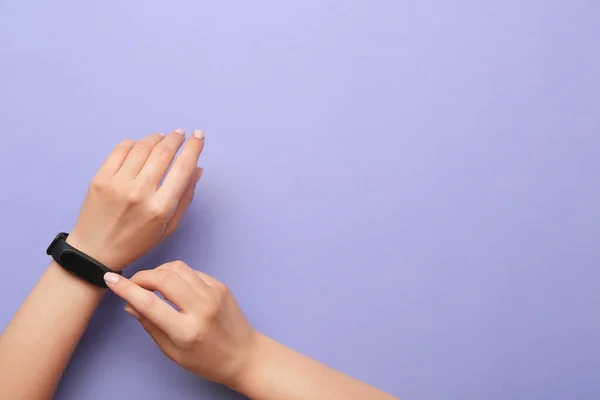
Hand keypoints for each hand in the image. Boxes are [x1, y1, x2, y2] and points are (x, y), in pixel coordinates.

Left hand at [67, 129, 204, 270]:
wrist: (95, 251)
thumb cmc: (137, 241)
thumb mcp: (169, 226)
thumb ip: (185, 197)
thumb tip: (197, 168)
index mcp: (161, 208)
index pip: (182, 168)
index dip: (194, 148)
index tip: (199, 135)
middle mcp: (140, 193)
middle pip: (163, 153)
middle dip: (176, 139)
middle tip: (181, 134)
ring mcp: (118, 183)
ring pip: (142, 147)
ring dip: (156, 138)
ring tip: (162, 138)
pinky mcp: (100, 178)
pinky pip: (120, 150)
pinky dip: (133, 143)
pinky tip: (139, 146)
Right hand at [103, 261, 257, 386]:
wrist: (244, 355)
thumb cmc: (207, 360)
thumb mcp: (173, 352)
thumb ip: (151, 326)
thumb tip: (130, 304)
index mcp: (186, 330)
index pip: (149, 303)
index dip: (126, 288)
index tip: (109, 279)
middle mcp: (201, 308)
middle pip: (163, 278)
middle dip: (142, 276)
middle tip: (132, 283)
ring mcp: (213, 293)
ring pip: (178, 268)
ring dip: (159, 272)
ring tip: (151, 284)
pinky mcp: (220, 286)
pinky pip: (192, 271)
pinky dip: (177, 274)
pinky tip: (173, 286)